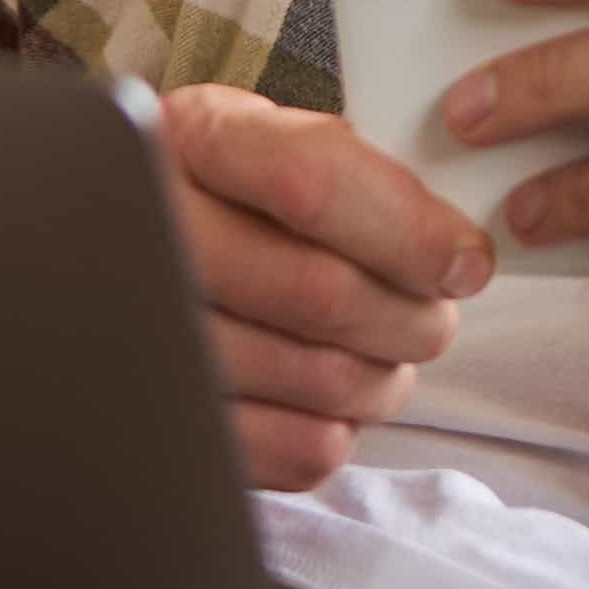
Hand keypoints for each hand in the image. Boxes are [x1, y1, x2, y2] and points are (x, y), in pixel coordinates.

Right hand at [154, 81, 493, 489]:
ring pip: (316, 379)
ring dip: (381, 380)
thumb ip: (355, 174)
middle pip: (322, 294)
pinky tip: (326, 404)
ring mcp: (143, 332)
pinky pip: (286, 450)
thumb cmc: (225, 196)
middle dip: (411, 319)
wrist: (121, 252)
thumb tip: (454, 252)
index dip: (410, 230)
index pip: (313, 182)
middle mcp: (153, 230)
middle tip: (432, 322)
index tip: (467, 264)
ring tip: (383, 360)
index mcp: (194, 138)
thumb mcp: (273, 144)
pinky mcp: (157, 420)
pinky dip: (333, 434)